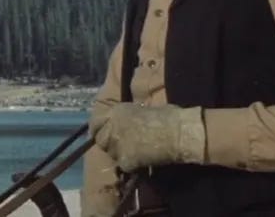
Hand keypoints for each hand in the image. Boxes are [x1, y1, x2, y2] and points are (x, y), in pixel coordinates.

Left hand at [89, 103, 206, 172]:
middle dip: (109, 143)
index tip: (106, 132)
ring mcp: (117, 145)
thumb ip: (128, 117)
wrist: (178, 132)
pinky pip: (124, 165)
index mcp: (116, 112)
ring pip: (112, 154)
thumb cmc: (167, 116)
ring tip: (134, 152)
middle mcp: (112, 128)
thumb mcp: (142, 109)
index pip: (96, 123)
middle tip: (121, 145)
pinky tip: (141, 161)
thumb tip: (126, 122)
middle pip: (100, 140)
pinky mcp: (125, 161)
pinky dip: (131, 164)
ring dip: (119, 153)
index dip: (100, 129)